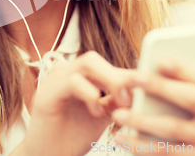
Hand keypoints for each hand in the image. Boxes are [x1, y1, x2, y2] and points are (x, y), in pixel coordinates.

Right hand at [19, 51, 145, 155]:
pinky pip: (73, 82)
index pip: (104, 65)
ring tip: (119, 102)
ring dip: (109, 80)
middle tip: (132, 95)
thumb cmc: (72, 136)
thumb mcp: (102, 114)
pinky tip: (97, 111)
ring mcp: (54, 80)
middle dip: (118, 75)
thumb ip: (116, 99)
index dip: (127, 73)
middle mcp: (65, 72)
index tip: (148, 84)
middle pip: (95, 59)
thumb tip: (142, 89)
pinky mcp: (47, 93)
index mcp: (77, 75)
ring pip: (87, 64)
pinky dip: (90, 94)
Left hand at [111, 55, 194, 155]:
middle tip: (131, 78)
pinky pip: (166, 152)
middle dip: (159, 86)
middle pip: (191, 98)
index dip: (183, 68)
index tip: (160, 60)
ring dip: (142, 119)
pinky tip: (121, 138)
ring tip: (118, 113)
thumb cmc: (192, 118)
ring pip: (174, 127)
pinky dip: (140, 145)